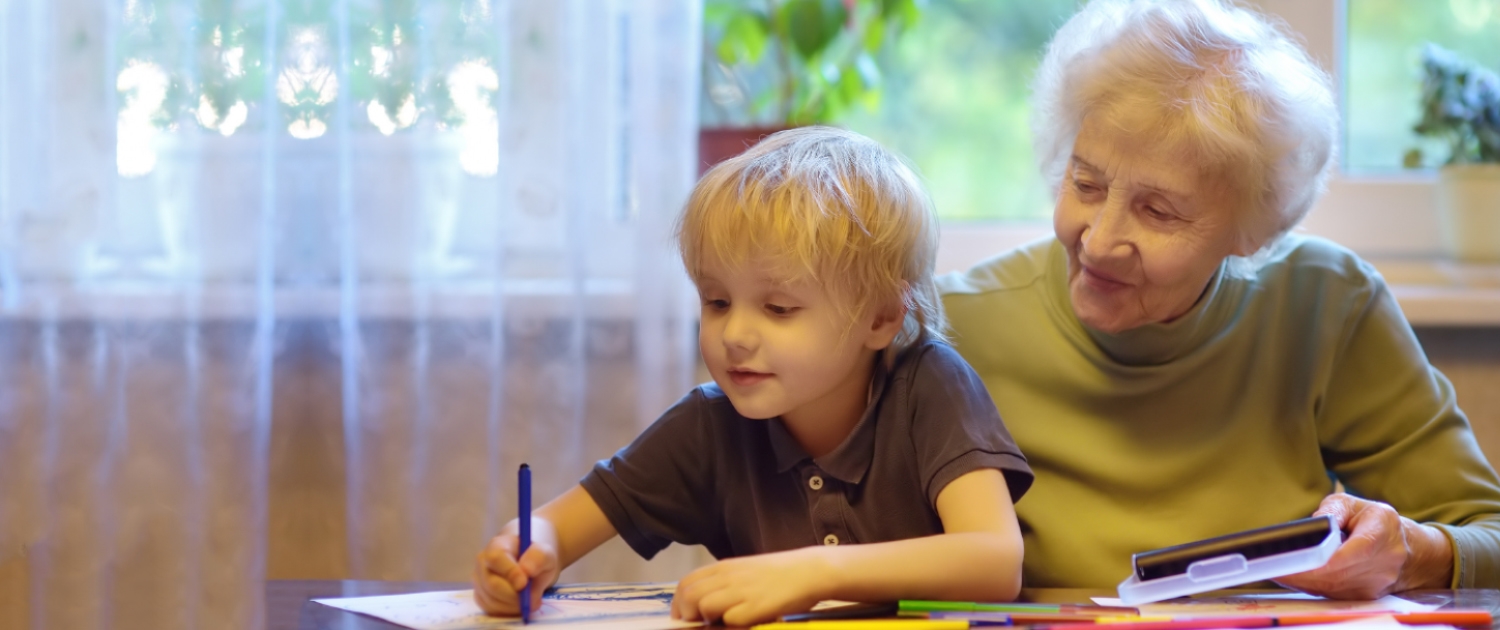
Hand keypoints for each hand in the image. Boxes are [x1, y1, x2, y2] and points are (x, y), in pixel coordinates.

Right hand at [472, 518, 560, 615]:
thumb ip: (538, 558)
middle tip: (533, 598)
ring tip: (530, 600)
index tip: (524, 583)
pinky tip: (520, 604)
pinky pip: (491, 610)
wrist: (529, 567)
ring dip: (514, 605)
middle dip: (514, 595)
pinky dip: (509, 611)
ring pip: (492, 600)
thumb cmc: (534, 558)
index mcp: (497, 546)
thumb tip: (526, 571)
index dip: (509, 572)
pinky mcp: (481, 597)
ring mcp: (479, 581)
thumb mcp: (545, 553)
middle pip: (492, 584)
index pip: (496, 558)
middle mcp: (482, 563)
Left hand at [671, 548, 832, 625]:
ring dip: (705, 619)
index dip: (678, 603)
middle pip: (688, 595)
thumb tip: (703, 604)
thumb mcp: (746, 571)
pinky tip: (742, 623)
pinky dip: (730, 625)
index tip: (683, 617)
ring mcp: (739, 592)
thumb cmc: (780, 575)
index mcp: (724, 567)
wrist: (810, 571)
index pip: (686, 583)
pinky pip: (729, 620)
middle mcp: (727, 577)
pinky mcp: (753, 608)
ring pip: (702, 606)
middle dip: (685, 614)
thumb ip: (724, 584)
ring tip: (719, 623)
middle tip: (696, 625)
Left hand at [1275, 493, 1452, 598]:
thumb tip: (1313, 525)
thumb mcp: (1353, 504)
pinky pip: (1334, 594)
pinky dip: (1311, 587)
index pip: (1349, 552)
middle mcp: (1383, 563)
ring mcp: (1376, 584)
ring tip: (1275, 571)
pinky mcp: (1365, 596)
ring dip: (1302, 582)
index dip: (1319, 559)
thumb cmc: (1373, 522)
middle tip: (1272, 566)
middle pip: (1336, 574)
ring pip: (1333, 587)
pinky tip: (1292, 578)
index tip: (1294, 558)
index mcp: (1381, 533)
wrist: (1406, 549)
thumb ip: (1332, 510)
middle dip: (1302, 572)